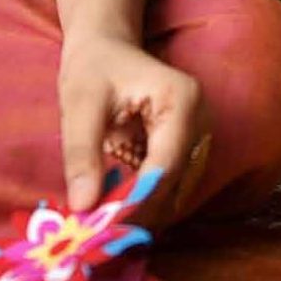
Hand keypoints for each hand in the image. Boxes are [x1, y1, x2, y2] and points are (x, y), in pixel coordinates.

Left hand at [57, 32, 209, 220]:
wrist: (105, 50)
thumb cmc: (93, 69)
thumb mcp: (78, 107)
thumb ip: (82, 154)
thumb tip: (83, 206)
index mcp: (182, 100)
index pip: (166, 166)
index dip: (135, 200)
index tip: (101, 225)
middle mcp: (201, 120)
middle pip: (175, 182)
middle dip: (138, 209)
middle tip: (98, 231)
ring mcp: (199, 135)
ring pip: (176, 190)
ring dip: (142, 209)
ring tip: (104, 222)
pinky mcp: (189, 149)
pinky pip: (171, 185)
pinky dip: (145, 200)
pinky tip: (117, 207)